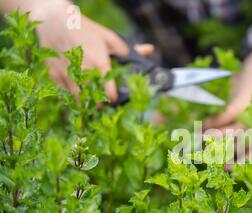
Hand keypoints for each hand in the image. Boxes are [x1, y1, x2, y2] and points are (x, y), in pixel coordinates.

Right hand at [24, 0, 153, 102]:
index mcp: (100, 62)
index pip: (109, 92)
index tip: (115, 99)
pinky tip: (77, 93)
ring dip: (86, 104)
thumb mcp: (108, 37)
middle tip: (103, 104)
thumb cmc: (84, 28)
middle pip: (94, 101)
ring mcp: (67, 74)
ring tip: (91, 103)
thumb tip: (149, 50)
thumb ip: (128, 49)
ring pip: (78, 100)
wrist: (53, 19)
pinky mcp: (54, 75)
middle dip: (99, 105)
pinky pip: (65, 93)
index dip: (113, 99)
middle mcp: (84, 71)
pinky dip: (71, 96)